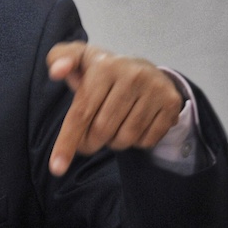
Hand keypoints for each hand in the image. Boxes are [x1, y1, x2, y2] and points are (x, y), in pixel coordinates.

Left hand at [46, 42, 183, 176]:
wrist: (143, 68)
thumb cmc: (102, 71)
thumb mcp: (78, 59)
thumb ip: (60, 59)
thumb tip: (56, 71)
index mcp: (105, 67)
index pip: (81, 112)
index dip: (67, 142)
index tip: (56, 168)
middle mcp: (132, 75)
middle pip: (102, 130)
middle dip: (90, 142)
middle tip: (89, 138)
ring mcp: (155, 89)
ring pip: (126, 138)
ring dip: (114, 142)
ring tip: (112, 126)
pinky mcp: (171, 102)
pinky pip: (147, 140)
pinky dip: (135, 142)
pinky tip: (132, 125)